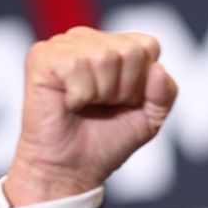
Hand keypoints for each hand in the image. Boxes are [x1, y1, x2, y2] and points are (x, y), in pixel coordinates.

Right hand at [4, 26, 177, 206]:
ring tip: (85, 105)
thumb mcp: (151, 117)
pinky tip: (68, 103)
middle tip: (102, 106)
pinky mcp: (41, 56)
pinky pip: (76, 65)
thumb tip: (158, 67)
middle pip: (130, 51)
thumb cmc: (108, 140)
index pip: (149, 46)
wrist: (73, 168)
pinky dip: (79, 94)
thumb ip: (165, 92)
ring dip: (101, 93)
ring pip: (104, 56)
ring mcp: (63, 45)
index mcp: (115, 45)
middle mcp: (88, 39)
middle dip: (124, 89)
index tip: (125, 102)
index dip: (143, 83)